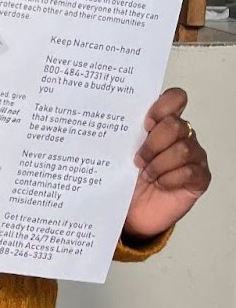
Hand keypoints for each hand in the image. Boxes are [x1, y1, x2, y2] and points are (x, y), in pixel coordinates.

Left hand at [123, 86, 209, 240]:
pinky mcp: (200, 178)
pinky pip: (190, 171)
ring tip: (146, 173)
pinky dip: (169, 178)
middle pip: (176, 125)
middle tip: (138, 158)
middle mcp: (182, 135)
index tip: (145, 123)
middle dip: (153, 143)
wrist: (133, 208)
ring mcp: (194, 156)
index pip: (175, 98)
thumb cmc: (128, 175)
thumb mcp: (122, 149)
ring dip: (159, 163)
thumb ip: (125, 129)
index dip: (163, 106)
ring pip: (183, 149)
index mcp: (162, 122)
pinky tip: (160, 183)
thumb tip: (108, 113)